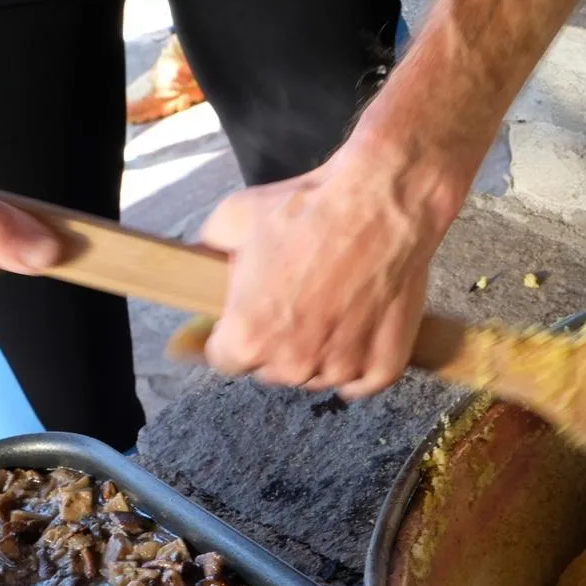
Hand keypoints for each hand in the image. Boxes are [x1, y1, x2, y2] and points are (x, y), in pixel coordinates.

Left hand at [197, 143, 461, 399]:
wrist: (380, 203)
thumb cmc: (308, 210)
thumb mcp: (233, 218)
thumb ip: (210, 252)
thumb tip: (202, 261)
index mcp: (249, 338)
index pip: (225, 359)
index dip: (233, 335)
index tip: (245, 316)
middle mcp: (294, 364)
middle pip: (272, 370)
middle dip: (277, 342)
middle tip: (295, 300)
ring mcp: (342, 370)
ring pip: (319, 376)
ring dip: (319, 353)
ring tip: (332, 307)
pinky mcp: (383, 367)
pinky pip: (364, 382)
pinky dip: (360, 364)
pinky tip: (358, 332)